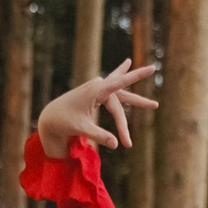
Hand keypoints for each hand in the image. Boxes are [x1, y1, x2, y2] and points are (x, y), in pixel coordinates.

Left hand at [36, 59, 158, 156]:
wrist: (51, 117)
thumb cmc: (64, 122)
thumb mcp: (82, 129)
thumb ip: (99, 136)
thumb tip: (116, 144)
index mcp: (96, 90)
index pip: (120, 83)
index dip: (137, 77)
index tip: (151, 69)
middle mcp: (98, 86)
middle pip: (123, 97)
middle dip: (138, 106)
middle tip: (156, 105)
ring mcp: (96, 88)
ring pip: (121, 96)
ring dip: (136, 102)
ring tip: (154, 105)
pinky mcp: (95, 93)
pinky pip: (113, 87)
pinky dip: (121, 76)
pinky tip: (127, 63)